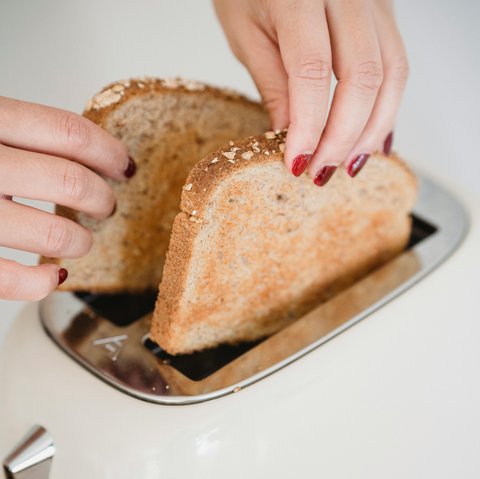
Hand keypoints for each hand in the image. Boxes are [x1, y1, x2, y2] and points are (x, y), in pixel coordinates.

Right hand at [0, 96, 134, 300]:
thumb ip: (14, 132)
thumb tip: (87, 155)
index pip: (68, 132)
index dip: (108, 152)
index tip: (123, 166)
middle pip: (71, 182)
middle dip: (101, 199)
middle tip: (104, 206)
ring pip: (54, 236)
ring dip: (80, 243)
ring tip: (79, 242)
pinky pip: (11, 282)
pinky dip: (42, 284)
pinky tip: (53, 277)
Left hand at [214, 0, 407, 183]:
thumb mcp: (245, 33)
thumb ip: (273, 85)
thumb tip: (292, 137)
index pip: (312, 71)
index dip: (309, 126)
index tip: (297, 163)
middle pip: (362, 77)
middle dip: (343, 136)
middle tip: (322, 172)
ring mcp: (372, 2)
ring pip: (391, 74)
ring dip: (373, 129)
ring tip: (349, 164)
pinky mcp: (383, 14)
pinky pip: (396, 65)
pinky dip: (387, 107)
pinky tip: (373, 136)